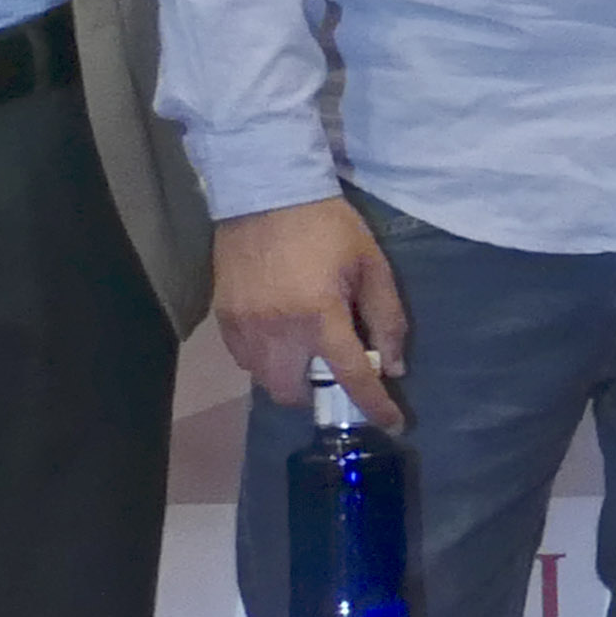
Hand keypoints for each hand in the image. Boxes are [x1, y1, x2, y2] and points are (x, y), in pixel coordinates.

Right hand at [217, 198, 407, 428]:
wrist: (266, 192)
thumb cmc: (328, 227)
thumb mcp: (372, 266)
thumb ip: (386, 319)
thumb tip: (393, 366)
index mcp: (320, 317)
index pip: (351, 378)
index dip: (375, 406)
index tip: (392, 424)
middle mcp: (278, 331)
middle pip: (294, 393)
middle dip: (318, 394)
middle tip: (334, 374)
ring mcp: (245, 326)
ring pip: (264, 380)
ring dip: (289, 378)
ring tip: (305, 354)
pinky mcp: (223, 317)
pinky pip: (243, 359)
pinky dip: (264, 360)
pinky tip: (279, 339)